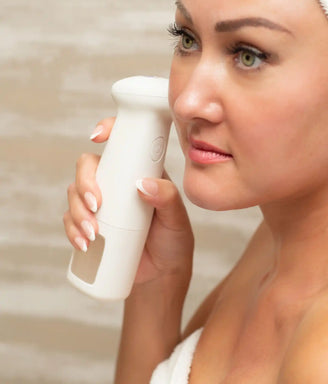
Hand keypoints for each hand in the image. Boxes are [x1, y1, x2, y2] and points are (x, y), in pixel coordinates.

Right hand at [63, 117, 193, 284]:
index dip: (107, 131)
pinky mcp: (91, 227)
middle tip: (97, 205)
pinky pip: (70, 221)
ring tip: (94, 234)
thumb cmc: (173, 243)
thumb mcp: (177, 220)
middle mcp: (117, 185)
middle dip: (85, 184)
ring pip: (74, 194)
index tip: (98, 136)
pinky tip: (84, 244)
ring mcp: (102, 206)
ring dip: (77, 211)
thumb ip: (168, 200)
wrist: (161, 275)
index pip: (121, 146)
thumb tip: (144, 184)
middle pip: (88, 168)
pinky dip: (72, 231)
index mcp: (139, 174)